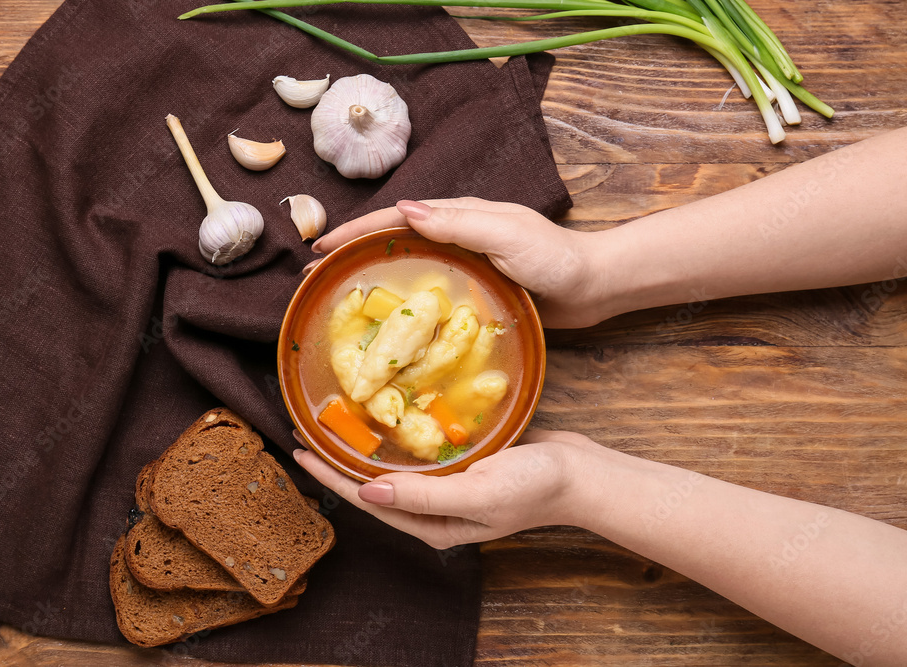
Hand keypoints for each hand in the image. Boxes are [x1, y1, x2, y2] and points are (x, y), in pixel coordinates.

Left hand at [292, 430, 602, 549]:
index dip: (330, 476)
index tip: (300, 451)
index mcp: (432, 524)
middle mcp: (433, 508)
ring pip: (393, 464)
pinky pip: (418, 449)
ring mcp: (448, 485)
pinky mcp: (462, 463)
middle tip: (307, 431)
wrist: (580, 473)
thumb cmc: (533, 486)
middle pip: (373, 482)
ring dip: (364, 444)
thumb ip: (421, 495)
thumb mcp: (475, 492)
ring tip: (336, 420)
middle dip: (338, 459)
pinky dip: (397, 433)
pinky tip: (385, 413)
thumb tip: (366, 490)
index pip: (367, 498)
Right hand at [309, 198, 605, 328]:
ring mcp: (462, 262)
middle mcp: (455, 235)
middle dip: (351, 252)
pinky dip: (401, 301)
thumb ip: (460, 223)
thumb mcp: (507, 235)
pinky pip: (427, 293)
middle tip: (315, 275)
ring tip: (338, 296)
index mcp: (458, 215)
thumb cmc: (554, 258)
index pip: (395, 218)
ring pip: (405, 264)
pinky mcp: (471, 288)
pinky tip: (387, 322)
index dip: (355, 231)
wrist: (592, 286)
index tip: (320, 248)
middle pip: (391, 239)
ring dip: (370, 276)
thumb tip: (406, 210)